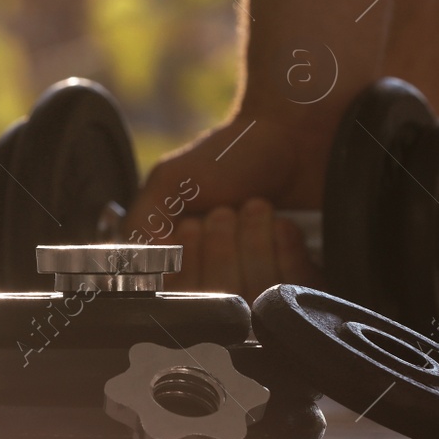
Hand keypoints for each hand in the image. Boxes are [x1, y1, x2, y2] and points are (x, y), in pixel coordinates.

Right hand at [124, 114, 328, 300]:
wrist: (289, 138)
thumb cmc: (227, 159)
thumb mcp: (170, 181)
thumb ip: (141, 225)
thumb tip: (140, 273)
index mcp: (180, 265)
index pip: (177, 300)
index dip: (186, 263)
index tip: (192, 224)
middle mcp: (218, 284)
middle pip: (216, 300)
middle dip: (221, 248)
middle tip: (227, 211)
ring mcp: (260, 287)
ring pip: (253, 293)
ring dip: (253, 241)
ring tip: (256, 208)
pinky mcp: (298, 284)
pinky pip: (290, 288)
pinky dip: (284, 248)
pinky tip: (281, 224)